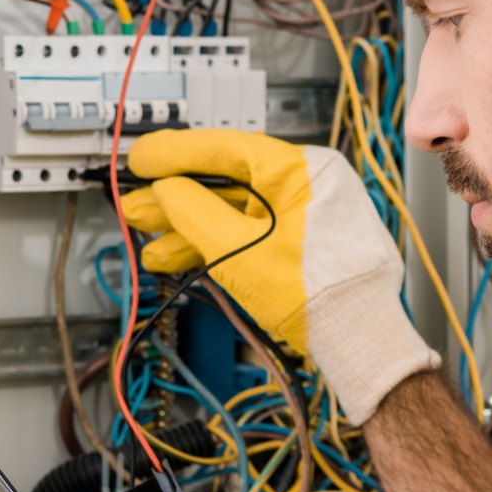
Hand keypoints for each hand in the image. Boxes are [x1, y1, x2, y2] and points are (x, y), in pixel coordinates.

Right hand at [123, 128, 438, 422]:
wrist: (356, 343)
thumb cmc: (321, 295)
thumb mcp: (239, 250)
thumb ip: (194, 213)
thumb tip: (165, 191)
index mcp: (304, 170)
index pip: (227, 148)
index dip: (175, 154)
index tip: (142, 158)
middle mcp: (306, 185)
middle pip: (225, 183)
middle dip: (174, 199)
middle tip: (135, 204)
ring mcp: (303, 216)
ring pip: (232, 213)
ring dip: (186, 229)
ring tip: (149, 242)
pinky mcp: (298, 244)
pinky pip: (247, 233)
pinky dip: (213, 244)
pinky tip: (178, 255)